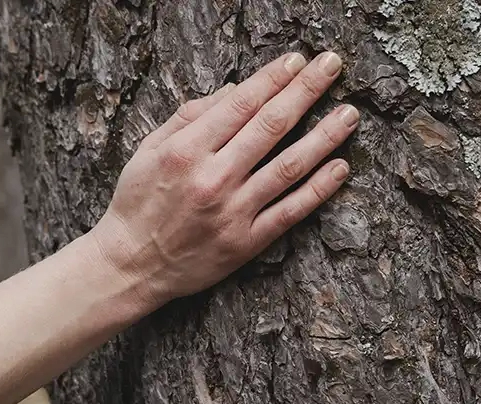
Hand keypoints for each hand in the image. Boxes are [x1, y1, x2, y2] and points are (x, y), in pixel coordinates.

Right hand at [92, 50, 358, 315]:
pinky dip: (319, 189)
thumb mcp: (148, 150)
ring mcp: (232, 212)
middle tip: (332, 66)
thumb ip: (189, 117)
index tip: (297, 60)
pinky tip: (340, 168)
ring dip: (324, 136)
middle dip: (306, 90)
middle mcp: (212, 178)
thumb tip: (235, 92)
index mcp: (186, 150)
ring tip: (349, 114)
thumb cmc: (137, 204)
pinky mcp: (245, 242)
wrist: (130, 266)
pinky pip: (290, 211)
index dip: (273, 78)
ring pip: (289, 166)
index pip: (241, 104)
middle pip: (271, 125)